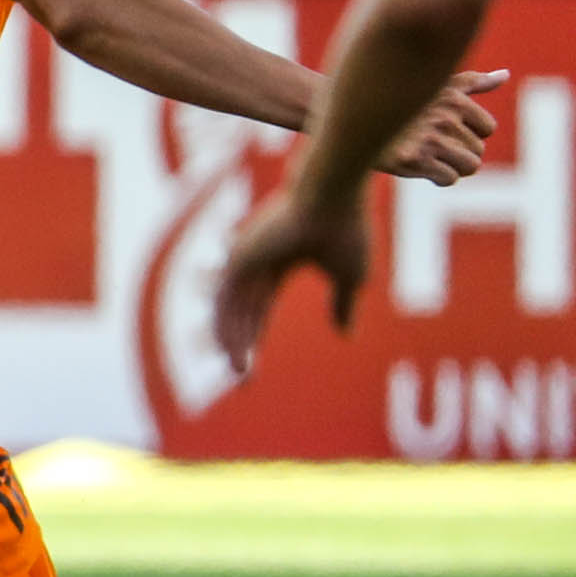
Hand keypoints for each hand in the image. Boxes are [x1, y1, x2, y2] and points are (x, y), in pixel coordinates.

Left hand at [213, 189, 369, 373]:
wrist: (334, 198)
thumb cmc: (347, 230)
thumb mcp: (351, 276)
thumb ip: (342, 304)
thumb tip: (344, 335)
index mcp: (280, 263)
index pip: (258, 308)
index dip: (254, 337)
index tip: (252, 368)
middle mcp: (257, 261)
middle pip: (239, 312)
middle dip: (238, 345)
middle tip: (240, 378)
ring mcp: (244, 256)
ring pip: (230, 308)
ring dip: (232, 341)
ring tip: (239, 373)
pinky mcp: (238, 255)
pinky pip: (226, 298)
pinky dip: (227, 324)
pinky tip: (231, 349)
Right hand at [371, 68, 505, 184]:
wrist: (352, 119)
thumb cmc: (399, 102)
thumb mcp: (436, 86)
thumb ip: (472, 83)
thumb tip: (504, 75)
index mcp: (454, 98)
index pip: (487, 128)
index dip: (469, 134)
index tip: (446, 131)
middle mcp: (445, 117)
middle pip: (479, 150)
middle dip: (460, 153)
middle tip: (433, 147)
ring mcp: (430, 139)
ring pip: (470, 166)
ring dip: (454, 167)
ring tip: (431, 159)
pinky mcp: (414, 159)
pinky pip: (449, 178)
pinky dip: (439, 178)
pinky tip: (421, 167)